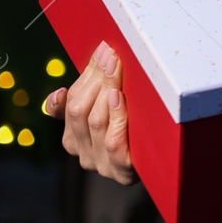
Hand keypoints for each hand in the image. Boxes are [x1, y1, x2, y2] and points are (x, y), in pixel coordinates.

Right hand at [44, 40, 137, 185]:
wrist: (166, 163)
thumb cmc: (136, 129)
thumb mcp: (109, 111)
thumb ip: (85, 100)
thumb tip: (56, 97)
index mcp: (73, 137)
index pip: (68, 104)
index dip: (86, 75)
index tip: (103, 50)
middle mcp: (82, 153)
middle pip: (79, 111)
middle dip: (97, 78)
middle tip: (112, 54)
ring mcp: (100, 165)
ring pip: (95, 122)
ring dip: (106, 90)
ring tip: (116, 67)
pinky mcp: (121, 172)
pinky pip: (113, 141)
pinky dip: (115, 117)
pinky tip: (119, 98)